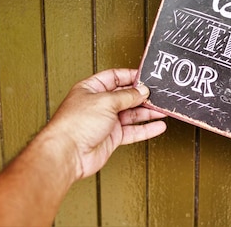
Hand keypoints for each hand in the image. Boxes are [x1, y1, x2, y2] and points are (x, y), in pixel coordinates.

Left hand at [41, 68, 166, 179]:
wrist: (68, 153)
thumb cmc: (74, 125)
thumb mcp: (105, 101)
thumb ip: (126, 96)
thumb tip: (141, 90)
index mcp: (91, 89)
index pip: (114, 77)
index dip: (130, 76)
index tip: (146, 78)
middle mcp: (98, 104)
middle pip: (125, 96)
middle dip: (141, 95)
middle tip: (157, 95)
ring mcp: (105, 122)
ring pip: (131, 114)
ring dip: (147, 112)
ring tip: (162, 109)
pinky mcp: (111, 138)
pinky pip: (132, 131)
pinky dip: (146, 129)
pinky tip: (157, 126)